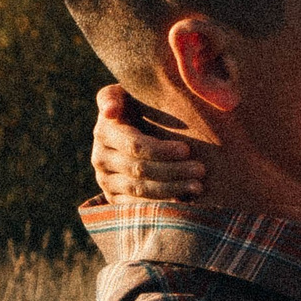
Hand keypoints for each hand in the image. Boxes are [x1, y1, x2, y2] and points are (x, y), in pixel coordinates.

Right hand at [91, 84, 205, 201]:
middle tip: (201, 170)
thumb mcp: (129, 94)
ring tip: (198, 186)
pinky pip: (137, 206)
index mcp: (105, 130)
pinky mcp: (114, 198)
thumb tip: (109, 111)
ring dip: (171, 189)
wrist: (136, 128)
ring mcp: (105, 179)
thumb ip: (116, 95)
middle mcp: (100, 157)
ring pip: (139, 189)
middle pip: (139, 170)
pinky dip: (161, 205)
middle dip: (173, 171)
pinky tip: (184, 201)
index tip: (187, 149)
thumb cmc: (141, 106)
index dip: (162, 150)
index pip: (135, 146)